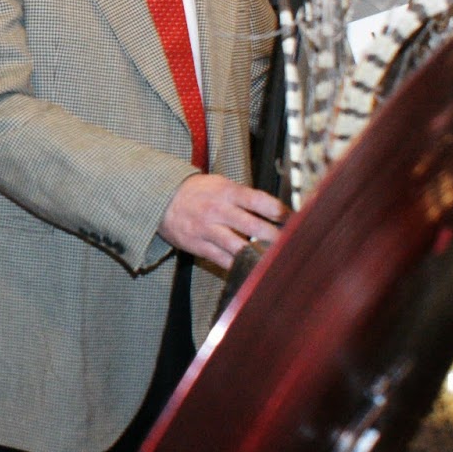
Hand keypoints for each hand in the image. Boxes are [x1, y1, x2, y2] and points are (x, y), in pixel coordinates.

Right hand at [159, 174, 287, 270]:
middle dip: (275, 237)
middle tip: (291, 244)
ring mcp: (207, 229)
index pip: (258, 201)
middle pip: (253, 226)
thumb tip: (273, 210)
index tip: (292, 220)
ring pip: (239, 247)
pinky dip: (240, 266)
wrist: (160, 200)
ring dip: (260, 255)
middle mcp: (217, 210)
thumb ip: (244, 196)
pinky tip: (252, 268)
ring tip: (275, 260)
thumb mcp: (219, 184)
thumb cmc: (195, 191)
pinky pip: (224, 260)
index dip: (279, 211)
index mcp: (225, 191)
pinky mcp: (199, 246)